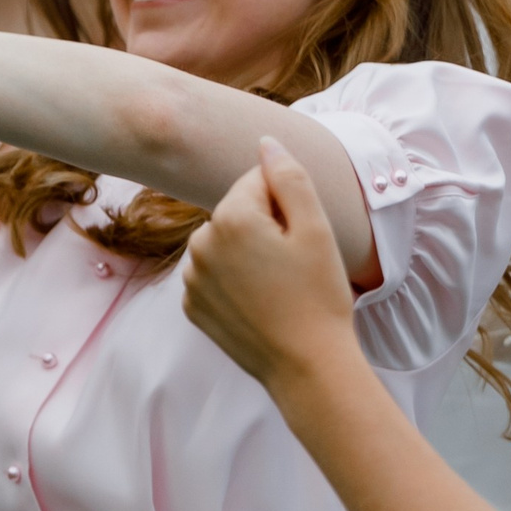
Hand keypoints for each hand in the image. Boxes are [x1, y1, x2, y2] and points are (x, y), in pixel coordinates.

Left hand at [184, 138, 362, 393]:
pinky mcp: (192, 306)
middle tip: (294, 264)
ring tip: (278, 286)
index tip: (301, 239)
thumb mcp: (316, 228)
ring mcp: (191, 278)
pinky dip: (233, 282)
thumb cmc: (319, 296)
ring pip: (223, 244)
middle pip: (236, 212)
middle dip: (263, 227)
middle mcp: (200, 243)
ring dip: (246, 253)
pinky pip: (213, 276)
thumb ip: (289, 176)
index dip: (286, 205)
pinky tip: (260, 303)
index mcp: (230, 217)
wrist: (307, 367)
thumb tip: (265, 143)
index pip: (257, 182)